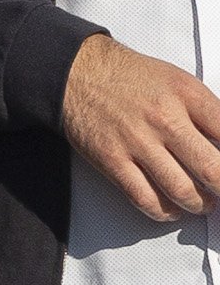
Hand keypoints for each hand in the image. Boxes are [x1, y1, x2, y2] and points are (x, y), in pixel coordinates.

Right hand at [61, 35, 219, 221]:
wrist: (78, 72)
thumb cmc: (130, 78)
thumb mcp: (178, 81)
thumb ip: (206, 112)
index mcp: (186, 94)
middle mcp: (164, 118)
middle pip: (212, 170)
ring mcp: (137, 141)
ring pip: (182, 191)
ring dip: (200, 204)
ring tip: (203, 203)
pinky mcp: (113, 160)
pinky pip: (145, 199)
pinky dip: (165, 212)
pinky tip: (172, 208)